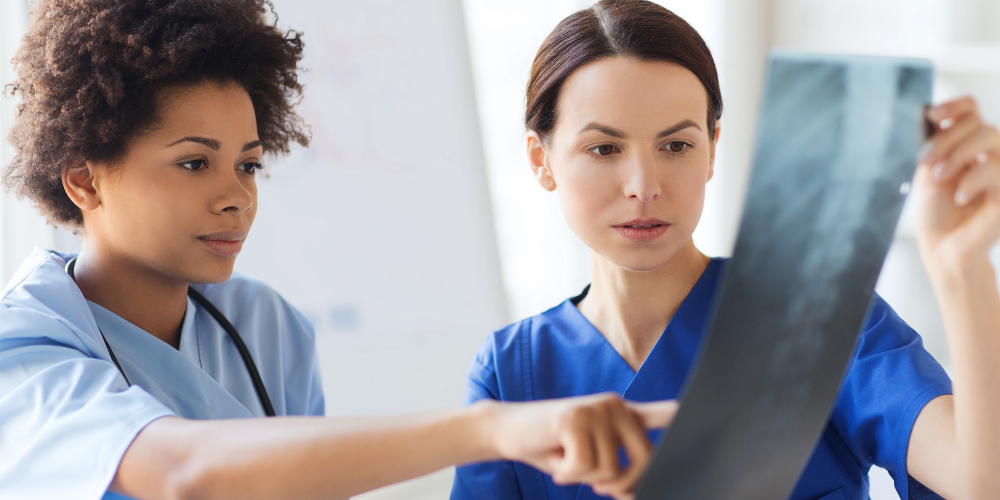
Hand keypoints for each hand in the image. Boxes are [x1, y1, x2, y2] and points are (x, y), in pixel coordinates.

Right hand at [476, 393, 677, 499]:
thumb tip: (635, 491)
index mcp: (623, 413)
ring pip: (609, 469)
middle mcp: (615, 405)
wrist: (508, 430)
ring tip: (563, 458)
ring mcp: (596, 409)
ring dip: (581, 475)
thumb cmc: (552, 447)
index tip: (699, 412)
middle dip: (619, 483)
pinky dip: (565, 471)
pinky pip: (584, 466)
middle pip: (643, 461)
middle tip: (592, 482)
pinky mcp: (575, 418)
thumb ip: (617, 468)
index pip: (661, 414)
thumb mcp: (590, 455)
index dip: (682, 415)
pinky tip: (553, 454)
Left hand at [915, 96, 999, 275]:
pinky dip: (974, 178)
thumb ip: (935, 145)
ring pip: (992, 137)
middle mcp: (988, 153)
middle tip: (926, 160)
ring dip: (958, 154)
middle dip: (947, 138)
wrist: (943, 246)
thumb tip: (934, 117)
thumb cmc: (936, 212)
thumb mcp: (929, 172)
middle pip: (979, 123)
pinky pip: (998, 168)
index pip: (971, 111)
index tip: (933, 115)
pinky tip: (961, 196)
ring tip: (940, 176)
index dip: (954, 106)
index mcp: (966, 145)